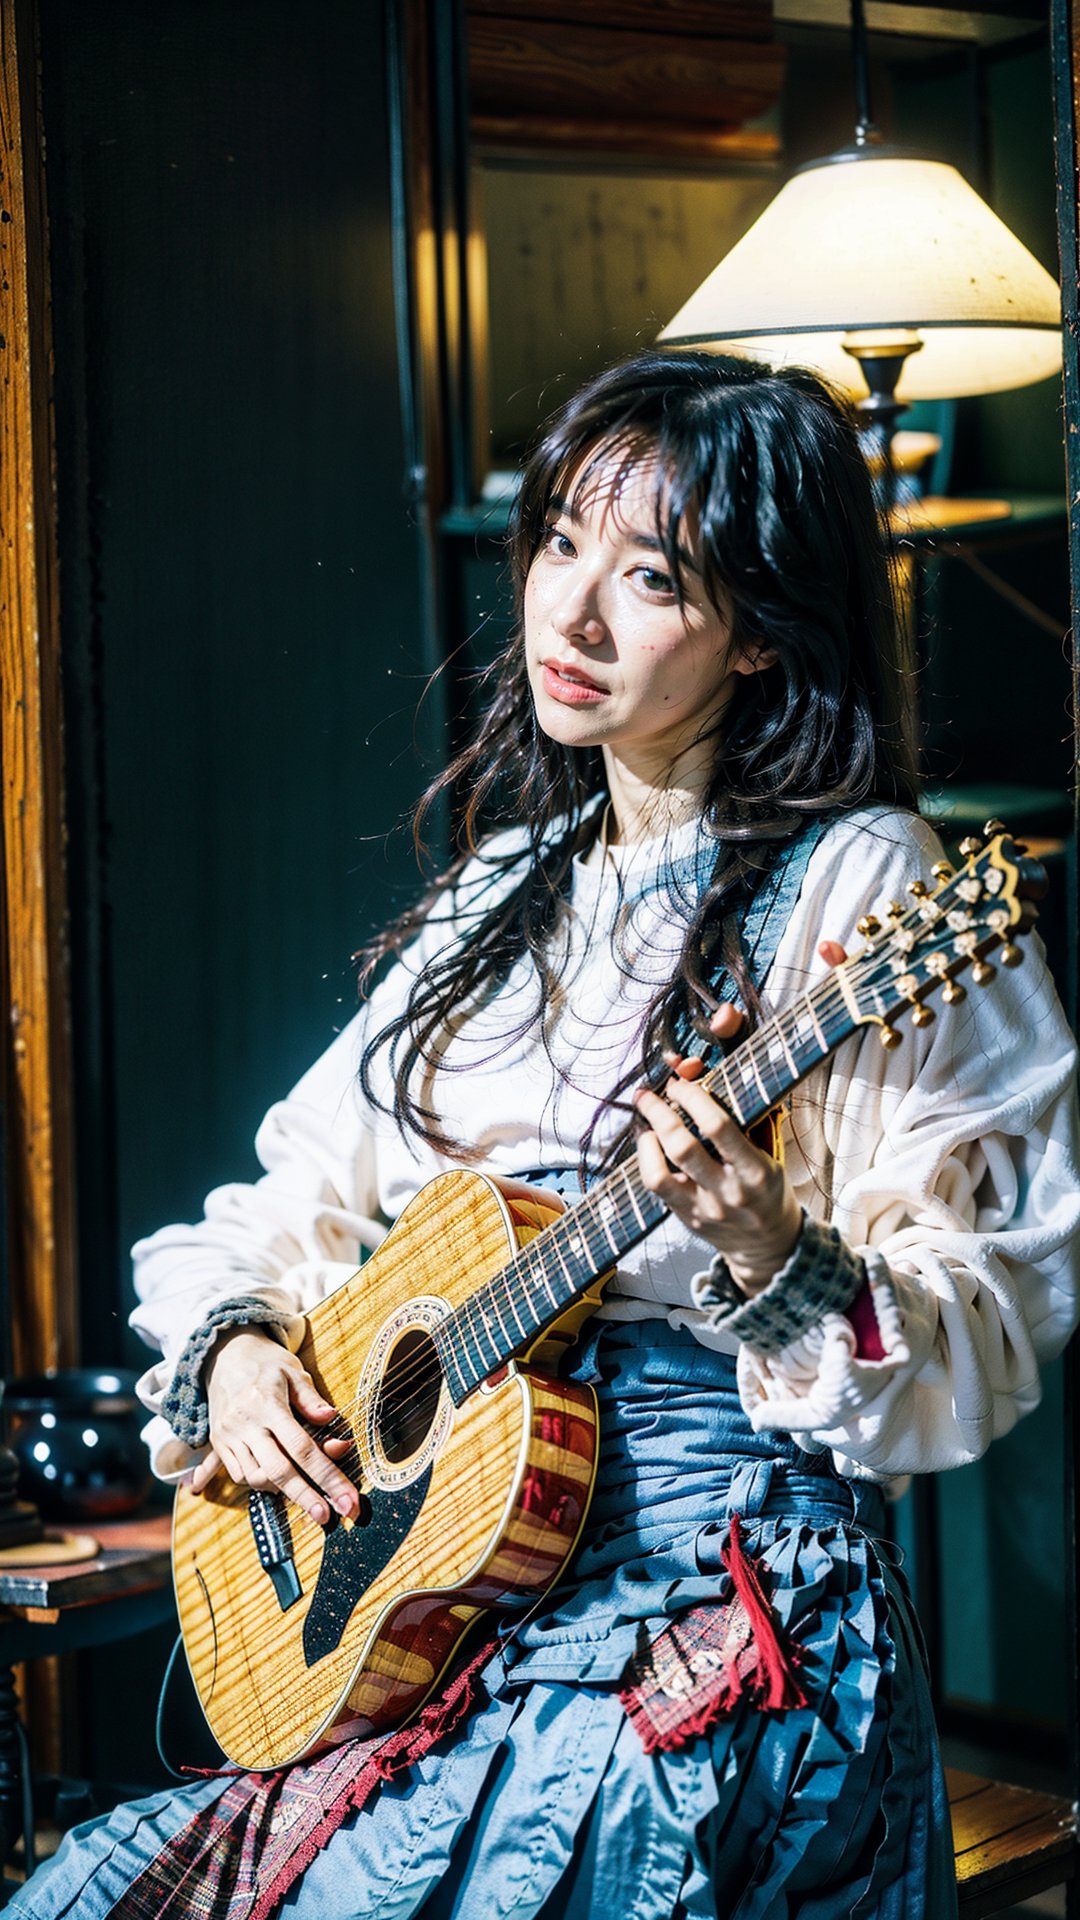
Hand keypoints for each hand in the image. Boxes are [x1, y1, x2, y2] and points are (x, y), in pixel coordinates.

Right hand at [190, 1328, 359, 1525]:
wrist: (223, 1355)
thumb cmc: (266, 1363)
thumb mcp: (292, 1371)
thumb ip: (311, 1399)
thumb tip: (331, 1420)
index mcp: (268, 1404)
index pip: (302, 1449)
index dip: (327, 1477)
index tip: (346, 1500)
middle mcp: (246, 1424)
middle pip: (279, 1471)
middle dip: (306, 1498)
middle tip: (328, 1518)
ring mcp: (229, 1436)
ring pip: (256, 1478)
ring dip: (283, 1491)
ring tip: (306, 1495)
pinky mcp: (219, 1444)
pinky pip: (240, 1475)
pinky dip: (261, 1483)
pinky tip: (280, 1483)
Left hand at [633, 940, 846, 1295]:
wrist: (768, 1247)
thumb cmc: (770, 1187)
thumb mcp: (770, 1150)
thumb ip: (750, 1114)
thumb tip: (716, 1071)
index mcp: (756, 1171)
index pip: (718, 1127)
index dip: (694, 1098)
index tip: (683, 1080)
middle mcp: (728, 1192)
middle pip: (683, 1145)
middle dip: (661, 1110)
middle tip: (650, 1090)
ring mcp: (703, 1209)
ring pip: (661, 1170)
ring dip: (649, 1134)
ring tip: (646, 1114)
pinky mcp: (685, 1220)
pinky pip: (655, 1186)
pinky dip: (646, 1158)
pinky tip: (649, 1141)